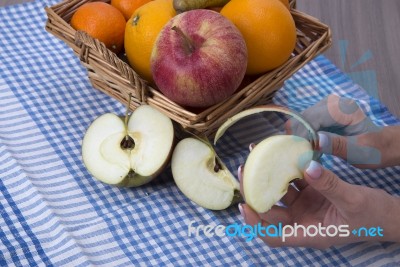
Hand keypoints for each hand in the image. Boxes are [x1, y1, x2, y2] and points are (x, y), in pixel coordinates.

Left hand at [238, 160, 399, 248]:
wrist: (391, 214)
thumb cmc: (375, 216)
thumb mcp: (353, 201)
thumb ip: (330, 185)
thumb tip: (307, 165)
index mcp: (310, 232)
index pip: (273, 235)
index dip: (256, 223)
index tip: (244, 205)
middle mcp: (303, 221)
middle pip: (270, 211)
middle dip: (255, 192)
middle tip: (244, 170)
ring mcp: (307, 207)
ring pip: (280, 193)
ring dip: (268, 176)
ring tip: (257, 156)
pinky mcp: (313, 194)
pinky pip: (295, 181)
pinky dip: (287, 169)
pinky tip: (281, 153)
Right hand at [287, 94, 399, 167]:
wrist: (383, 146)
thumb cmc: (375, 150)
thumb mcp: (359, 152)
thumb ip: (337, 145)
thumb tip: (315, 141)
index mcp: (343, 109)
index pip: (311, 118)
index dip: (302, 136)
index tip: (301, 154)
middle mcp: (331, 103)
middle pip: (302, 118)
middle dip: (299, 137)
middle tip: (303, 157)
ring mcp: (324, 108)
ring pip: (300, 121)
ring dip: (300, 138)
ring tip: (307, 155)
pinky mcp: (320, 115)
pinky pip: (304, 125)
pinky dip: (304, 138)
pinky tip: (311, 150)